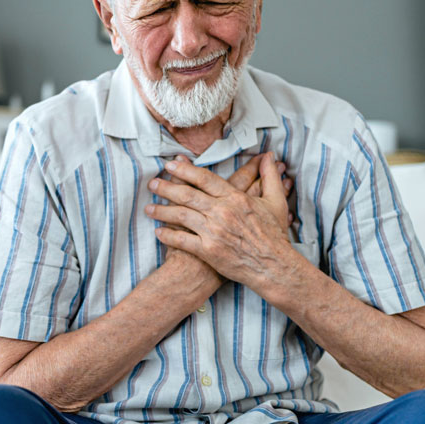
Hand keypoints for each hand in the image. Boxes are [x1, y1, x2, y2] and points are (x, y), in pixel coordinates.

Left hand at [145, 153, 295, 287]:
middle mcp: (222, 213)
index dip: (185, 170)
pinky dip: (168, 236)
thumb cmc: (274, 235)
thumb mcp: (275, 202)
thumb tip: (270, 157)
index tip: (171, 165)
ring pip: (181, 216)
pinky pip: (183, 241)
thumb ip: (270, 177)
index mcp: (235, 198)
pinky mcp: (209, 251)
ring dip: (162, 211)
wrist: (273, 266)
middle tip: (152, 183)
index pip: (205, 179)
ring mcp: (214, 232)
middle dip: (166, 187)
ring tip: (148, 208)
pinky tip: (158, 232)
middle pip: (187, 195)